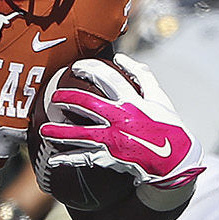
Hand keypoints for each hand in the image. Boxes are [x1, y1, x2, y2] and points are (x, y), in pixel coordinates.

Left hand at [36, 55, 203, 191]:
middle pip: (87, 104)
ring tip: (44, 130)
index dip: (89, 69)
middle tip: (54, 96)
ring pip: (81, 134)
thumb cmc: (168, 127)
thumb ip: (142, 76)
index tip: (76, 66)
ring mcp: (114, 140)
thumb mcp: (160, 98)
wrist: (174, 161)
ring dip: (60, 132)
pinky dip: (69, 159)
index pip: (107, 78)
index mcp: (133, 101)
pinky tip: (54, 159)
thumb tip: (122, 58)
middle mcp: (121, 119)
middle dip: (67, 98)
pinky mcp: (111, 158)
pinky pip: (85, 158)